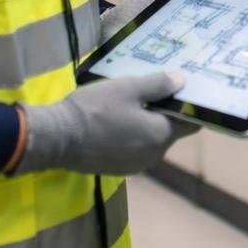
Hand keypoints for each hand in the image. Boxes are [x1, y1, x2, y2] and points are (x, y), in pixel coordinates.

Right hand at [15, 72, 197, 175]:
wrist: (56, 138)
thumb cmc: (94, 109)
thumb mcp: (128, 89)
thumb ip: (158, 85)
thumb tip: (182, 80)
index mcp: (161, 136)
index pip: (191, 122)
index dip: (189, 104)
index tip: (184, 88)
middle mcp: (154, 155)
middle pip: (170, 130)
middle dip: (166, 111)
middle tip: (156, 87)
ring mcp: (135, 165)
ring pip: (151, 139)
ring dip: (148, 122)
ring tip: (136, 99)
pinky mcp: (118, 168)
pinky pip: (135, 148)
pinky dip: (133, 134)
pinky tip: (119, 117)